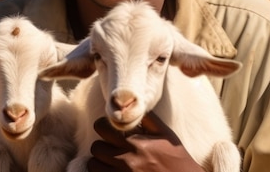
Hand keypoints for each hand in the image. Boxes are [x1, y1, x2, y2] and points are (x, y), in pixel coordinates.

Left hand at [88, 111, 204, 171]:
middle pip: (96, 148)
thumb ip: (147, 118)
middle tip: (111, 146)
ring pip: (94, 165)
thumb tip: (131, 105)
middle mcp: (127, 161)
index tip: (109, 129)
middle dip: (102, 145)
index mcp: (136, 144)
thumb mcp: (165, 134)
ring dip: (100, 162)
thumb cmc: (176, 158)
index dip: (103, 126)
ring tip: (111, 160)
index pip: (102, 128)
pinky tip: (113, 170)